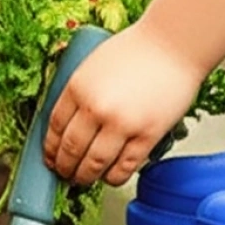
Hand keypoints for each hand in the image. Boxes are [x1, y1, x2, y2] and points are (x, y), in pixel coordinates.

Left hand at [43, 23, 204, 188]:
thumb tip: (69, 124)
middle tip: (66, 174)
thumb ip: (80, 92)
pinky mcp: (146, 136)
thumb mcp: (94, 64)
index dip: (50, 148)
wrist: (174, 44)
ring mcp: (121, 124)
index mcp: (78, 87)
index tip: (51, 157)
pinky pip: (124, 168)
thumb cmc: (140, 49)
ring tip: (85, 180)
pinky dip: (113, 177)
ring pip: (94, 164)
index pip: (54, 127)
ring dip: (85, 177)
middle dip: (65, 167)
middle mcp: (96, 107)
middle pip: (70, 150)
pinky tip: (111, 177)